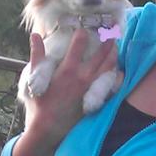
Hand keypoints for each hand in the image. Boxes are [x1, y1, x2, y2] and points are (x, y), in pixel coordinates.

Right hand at [15, 29, 118, 155]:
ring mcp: (90, 89)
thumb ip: (37, 56)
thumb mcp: (35, 77)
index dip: (83, 34)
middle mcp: (82, 78)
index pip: (78, 45)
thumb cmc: (39, 103)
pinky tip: (120, 72)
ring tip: (115, 47)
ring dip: (112, 56)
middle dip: (106, 43)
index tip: (85, 28)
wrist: (47, 128)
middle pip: (100, 56)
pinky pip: (110, 87)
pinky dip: (116, 78)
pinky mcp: (94, 100)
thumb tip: (35, 36)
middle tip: (110, 33)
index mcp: (67, 70)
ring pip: (107, 69)